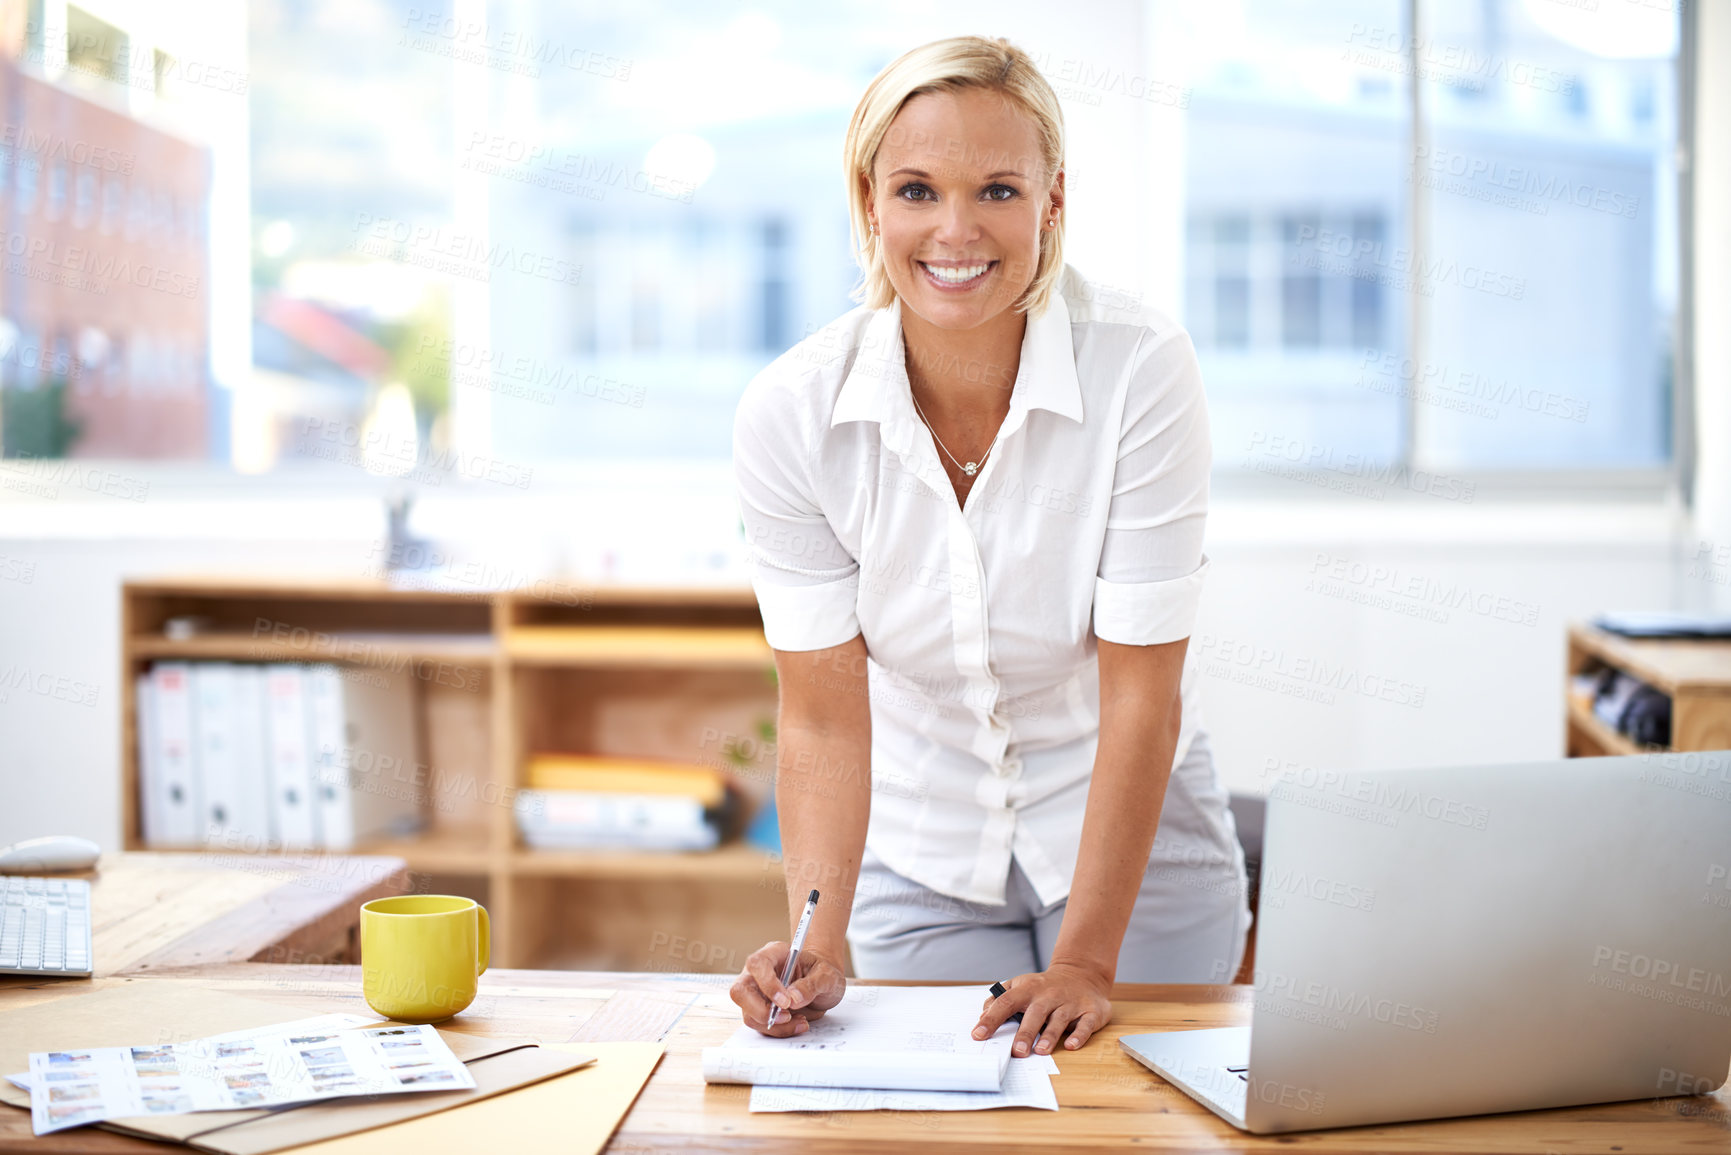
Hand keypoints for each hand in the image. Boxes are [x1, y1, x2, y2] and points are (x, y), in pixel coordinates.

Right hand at [731, 940, 846, 1036]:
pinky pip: (760, 1026)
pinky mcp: (760, 1010)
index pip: (757, 964)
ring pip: (749, 1014)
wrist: (824, 985)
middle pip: (740, 991)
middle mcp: (759, 973)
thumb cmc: (822, 973)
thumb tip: (793, 998)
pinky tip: (796, 1024)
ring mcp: (757, 993)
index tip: (786, 1002)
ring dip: (774, 1025)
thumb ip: (812, 984)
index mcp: (774, 954)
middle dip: (761, 1011)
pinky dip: (778, 1030)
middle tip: (787, 1017)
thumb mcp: (827, 976)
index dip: (767, 984)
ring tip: (801, 1021)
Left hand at [971, 961, 1112, 1055]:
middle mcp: (1049, 996)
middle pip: (1035, 1013)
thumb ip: (1000, 999)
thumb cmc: (1044, 988)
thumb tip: (982, 1017)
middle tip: (1016, 1051)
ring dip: (1050, 1035)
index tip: (978, 1034)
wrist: (1081, 975)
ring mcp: (1070, 1003)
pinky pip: (1085, 1024)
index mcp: (1028, 989)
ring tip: (1041, 1050)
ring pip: (1059, 1019)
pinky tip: (1071, 1045)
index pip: (1006, 1002)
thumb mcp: (1020, 986)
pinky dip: (1079, 1035)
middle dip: (1025, 1032)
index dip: (992, 1019)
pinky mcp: (1090, 1012)